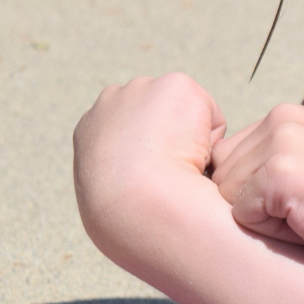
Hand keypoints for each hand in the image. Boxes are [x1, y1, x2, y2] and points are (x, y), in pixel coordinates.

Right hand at [74, 74, 226, 219]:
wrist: (136, 203)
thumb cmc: (126, 218)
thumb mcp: (109, 196)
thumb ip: (125, 175)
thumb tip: (153, 185)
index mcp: (91, 128)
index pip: (135, 132)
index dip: (153, 159)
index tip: (153, 180)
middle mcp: (112, 100)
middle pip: (162, 117)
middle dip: (171, 142)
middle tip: (166, 176)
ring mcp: (143, 89)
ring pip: (188, 118)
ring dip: (191, 143)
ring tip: (174, 169)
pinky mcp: (175, 85)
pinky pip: (212, 119)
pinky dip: (210, 141)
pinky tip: (190, 156)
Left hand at [208, 102, 303, 271]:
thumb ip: (263, 162)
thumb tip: (201, 179)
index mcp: (286, 116)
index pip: (224, 159)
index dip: (252, 192)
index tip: (300, 196)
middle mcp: (282, 119)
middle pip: (218, 177)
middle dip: (253, 205)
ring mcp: (283, 143)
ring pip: (224, 197)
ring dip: (261, 219)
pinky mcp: (282, 172)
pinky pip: (241, 215)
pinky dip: (271, 231)